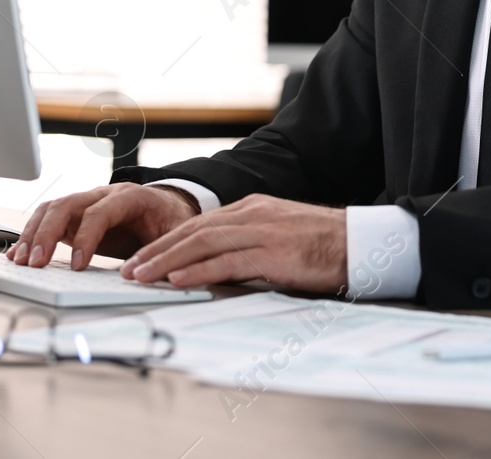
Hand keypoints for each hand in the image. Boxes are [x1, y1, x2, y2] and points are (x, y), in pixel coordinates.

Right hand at [8, 184, 198, 269]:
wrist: (166, 206)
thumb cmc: (169, 219)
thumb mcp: (176, 232)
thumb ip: (165, 248)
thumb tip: (149, 272)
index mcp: (129, 197)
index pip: (100, 212)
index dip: (86, 237)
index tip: (78, 265)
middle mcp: (102, 195)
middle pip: (66, 205)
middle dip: (47, 233)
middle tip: (36, 263)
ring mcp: (85, 204)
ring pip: (51, 210)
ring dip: (34, 235)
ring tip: (21, 261)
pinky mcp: (74, 217)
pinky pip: (47, 220)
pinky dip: (32, 235)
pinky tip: (19, 253)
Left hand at [120, 194, 346, 293]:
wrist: (362, 244)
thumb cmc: (324, 246)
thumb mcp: (280, 236)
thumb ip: (248, 245)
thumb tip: (217, 266)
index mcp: (252, 208)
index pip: (199, 224)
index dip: (166, 242)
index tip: (142, 259)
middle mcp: (252, 214)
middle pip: (193, 230)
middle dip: (156, 251)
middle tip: (128, 269)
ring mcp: (262, 231)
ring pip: (202, 244)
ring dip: (166, 262)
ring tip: (140, 276)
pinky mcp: (273, 253)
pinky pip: (227, 262)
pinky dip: (197, 271)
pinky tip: (177, 281)